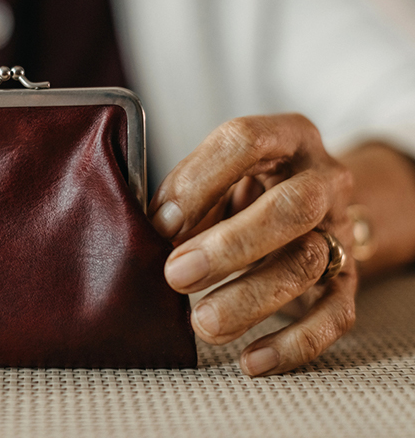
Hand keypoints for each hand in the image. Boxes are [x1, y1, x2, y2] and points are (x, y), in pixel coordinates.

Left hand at [149, 114, 356, 375]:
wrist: (310, 205)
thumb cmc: (242, 187)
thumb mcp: (216, 175)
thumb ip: (186, 195)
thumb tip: (148, 232)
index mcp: (284, 137)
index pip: (245, 142)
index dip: (198, 182)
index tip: (161, 223)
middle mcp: (322, 178)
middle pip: (292, 207)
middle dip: (230, 245)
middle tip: (176, 276)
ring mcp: (340, 229)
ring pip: (308, 263)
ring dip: (251, 298)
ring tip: (202, 322)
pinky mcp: (349, 280)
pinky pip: (334, 316)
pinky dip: (294, 344)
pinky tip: (252, 359)